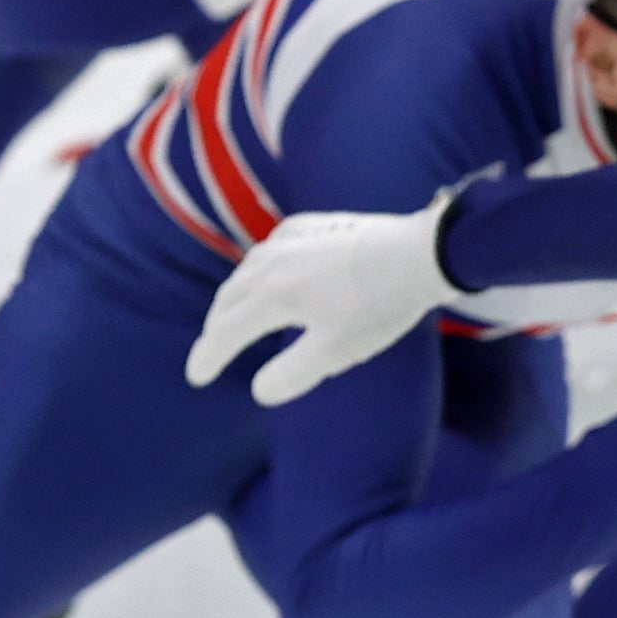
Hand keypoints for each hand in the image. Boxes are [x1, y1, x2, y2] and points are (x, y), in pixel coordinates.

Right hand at [187, 195, 458, 402]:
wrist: (419, 255)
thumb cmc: (378, 308)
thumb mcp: (335, 352)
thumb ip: (293, 373)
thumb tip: (260, 391)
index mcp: (274, 295)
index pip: (227, 332)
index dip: (208, 357)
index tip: (197, 378)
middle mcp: (274, 262)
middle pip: (230, 297)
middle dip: (216, 328)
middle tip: (211, 351)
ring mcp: (294, 239)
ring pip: (248, 268)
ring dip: (234, 295)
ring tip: (233, 313)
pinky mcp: (316, 226)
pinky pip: (273, 246)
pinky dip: (259, 265)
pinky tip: (269, 268)